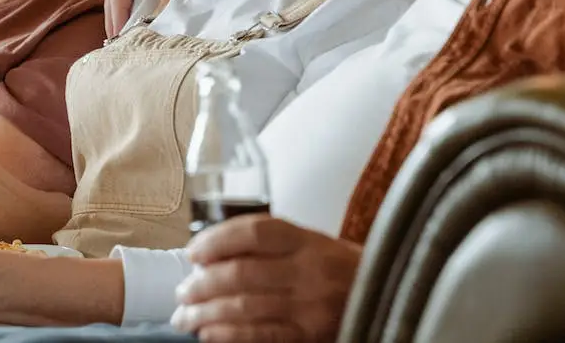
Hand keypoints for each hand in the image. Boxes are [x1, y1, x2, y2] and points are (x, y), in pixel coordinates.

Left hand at [172, 216, 361, 342]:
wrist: (383, 297)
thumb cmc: (337, 269)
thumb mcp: (311, 244)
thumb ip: (269, 246)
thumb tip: (210, 256)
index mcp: (307, 241)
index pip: (254, 233)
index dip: (216, 240)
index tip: (192, 252)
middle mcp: (310, 271)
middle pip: (242, 274)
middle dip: (202, 285)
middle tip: (181, 293)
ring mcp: (311, 307)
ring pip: (245, 308)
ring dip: (206, 314)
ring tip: (185, 317)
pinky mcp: (310, 336)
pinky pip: (260, 337)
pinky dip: (229, 336)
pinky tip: (209, 335)